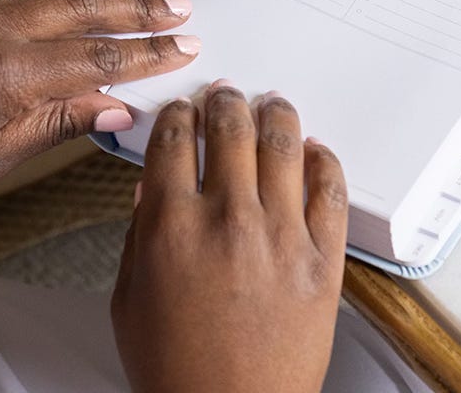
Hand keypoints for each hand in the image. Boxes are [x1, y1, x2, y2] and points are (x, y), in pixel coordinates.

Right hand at [112, 85, 347, 392]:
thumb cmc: (177, 373)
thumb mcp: (129, 301)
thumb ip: (138, 236)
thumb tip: (150, 189)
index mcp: (172, 228)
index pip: (173, 138)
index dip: (176, 114)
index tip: (181, 111)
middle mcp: (227, 221)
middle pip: (229, 126)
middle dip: (224, 100)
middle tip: (225, 95)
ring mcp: (280, 237)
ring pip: (282, 143)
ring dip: (274, 113)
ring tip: (271, 106)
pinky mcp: (323, 262)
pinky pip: (331, 191)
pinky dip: (323, 160)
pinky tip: (314, 151)